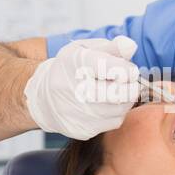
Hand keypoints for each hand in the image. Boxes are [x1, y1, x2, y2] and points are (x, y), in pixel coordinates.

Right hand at [23, 36, 139, 138]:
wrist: (43, 98)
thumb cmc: (70, 70)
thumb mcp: (84, 50)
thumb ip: (111, 48)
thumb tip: (131, 46)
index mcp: (74, 64)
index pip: (113, 69)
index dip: (127, 70)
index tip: (127, 70)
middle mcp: (73, 89)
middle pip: (120, 92)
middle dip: (130, 86)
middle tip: (126, 82)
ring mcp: (77, 112)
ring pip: (120, 108)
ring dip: (125, 100)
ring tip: (116, 91)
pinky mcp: (83, 129)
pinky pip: (114, 121)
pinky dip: (116, 112)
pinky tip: (107, 105)